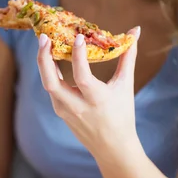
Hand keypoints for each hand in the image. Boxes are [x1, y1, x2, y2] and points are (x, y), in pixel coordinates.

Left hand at [36, 27, 140, 158]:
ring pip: (47, 84)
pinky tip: (49, 56)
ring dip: (43, 62)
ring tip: (44, 41)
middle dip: (44, 58)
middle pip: (51, 82)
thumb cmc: (122, 114)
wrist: (112, 147)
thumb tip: (135, 31)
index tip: (78, 36)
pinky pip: (51, 87)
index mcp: (97, 100)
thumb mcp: (125, 86)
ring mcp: (65, 110)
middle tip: (43, 37)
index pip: (82, 76)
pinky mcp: (59, 111)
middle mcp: (77, 106)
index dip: (78, 56)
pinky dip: (48, 71)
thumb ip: (127, 57)